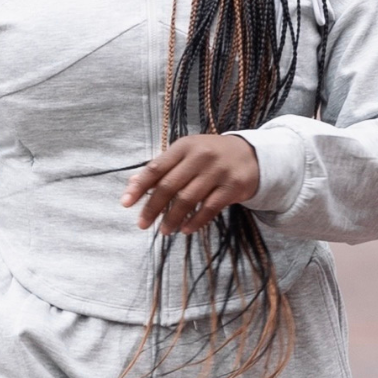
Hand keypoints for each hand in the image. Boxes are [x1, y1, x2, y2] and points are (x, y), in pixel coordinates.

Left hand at [122, 133, 260, 234]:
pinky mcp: (232, 186)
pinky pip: (209, 208)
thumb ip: (162, 167)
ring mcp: (218, 171)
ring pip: (188, 199)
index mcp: (184, 146)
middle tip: (142, 224)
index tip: (126, 203)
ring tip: (164, 231)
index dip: (139, 187)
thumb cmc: (211, 156)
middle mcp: (200, 156)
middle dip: (153, 207)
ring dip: (172, 218)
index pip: (156, 168)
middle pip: (169, 186)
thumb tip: (132, 184)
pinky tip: (186, 229)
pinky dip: (195, 221)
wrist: (251, 155)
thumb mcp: (186, 154)